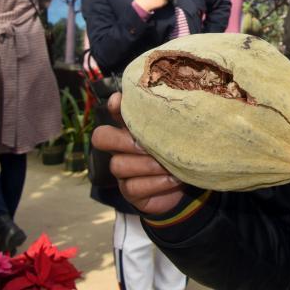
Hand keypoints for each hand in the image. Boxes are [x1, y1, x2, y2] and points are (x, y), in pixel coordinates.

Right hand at [90, 92, 184, 214]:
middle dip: (121, 140)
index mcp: (132, 129)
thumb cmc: (180, 151)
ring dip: (145, 164)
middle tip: (144, 144)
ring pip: (118, 165)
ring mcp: (124, 172)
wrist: (187, 184)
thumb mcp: (178, 133)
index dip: (115, 107)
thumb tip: (182, 96)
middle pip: (102, 137)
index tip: (119, 100)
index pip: (116, 113)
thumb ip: (173, 120)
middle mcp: (122, 148)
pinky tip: (173, 178)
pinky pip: (133, 187)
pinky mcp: (131, 192)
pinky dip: (155, 182)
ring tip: (167, 164)